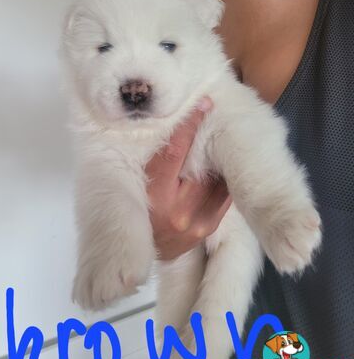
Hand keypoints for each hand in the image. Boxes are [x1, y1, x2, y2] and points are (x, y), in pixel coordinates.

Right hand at [146, 97, 231, 260]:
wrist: (143, 254)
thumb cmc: (134, 213)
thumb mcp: (132, 188)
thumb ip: (150, 165)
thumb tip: (169, 131)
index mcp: (152, 196)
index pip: (173, 153)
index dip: (189, 126)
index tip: (202, 104)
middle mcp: (176, 209)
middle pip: (200, 165)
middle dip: (211, 140)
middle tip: (219, 116)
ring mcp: (195, 221)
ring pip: (216, 180)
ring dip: (221, 160)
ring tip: (224, 140)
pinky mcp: (207, 228)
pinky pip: (223, 197)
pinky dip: (225, 179)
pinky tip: (225, 167)